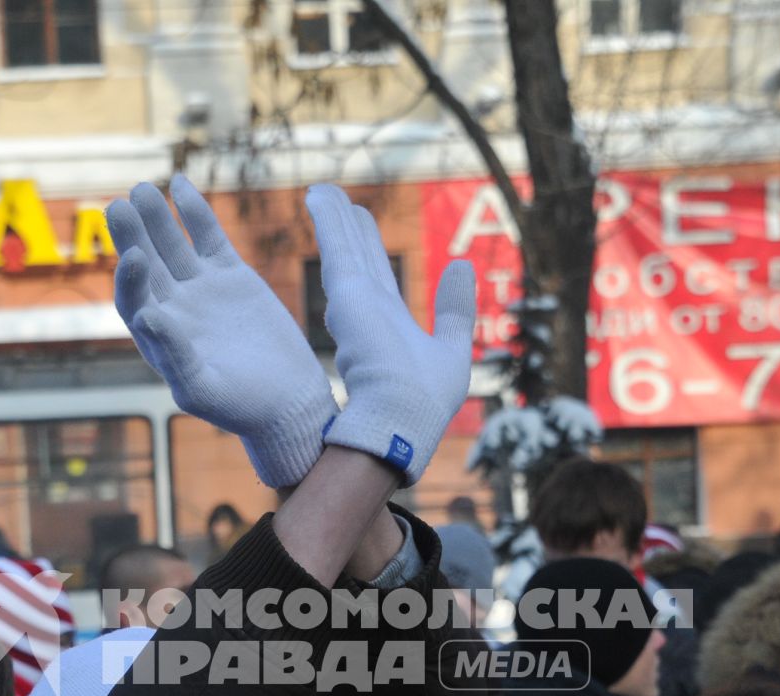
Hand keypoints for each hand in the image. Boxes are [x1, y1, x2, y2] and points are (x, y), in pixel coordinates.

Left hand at [107, 176, 335, 488]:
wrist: (288, 400)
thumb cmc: (241, 406)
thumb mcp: (202, 389)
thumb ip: (173, 353)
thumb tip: (145, 314)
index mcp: (158, 338)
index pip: (134, 299)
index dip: (130, 278)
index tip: (135, 256)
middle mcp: (173, 309)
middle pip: (146, 264)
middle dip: (132, 236)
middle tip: (119, 206)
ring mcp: (201, 289)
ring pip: (172, 245)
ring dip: (156, 218)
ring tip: (142, 188)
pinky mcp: (230, 276)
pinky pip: (207, 238)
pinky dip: (194, 213)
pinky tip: (180, 185)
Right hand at [308, 185, 475, 484]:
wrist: (401, 421)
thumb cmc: (424, 402)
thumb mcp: (450, 349)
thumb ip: (454, 310)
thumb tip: (461, 267)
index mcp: (387, 324)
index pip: (376, 276)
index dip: (367, 248)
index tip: (359, 224)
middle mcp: (366, 311)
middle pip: (354, 257)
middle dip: (345, 229)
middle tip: (332, 200)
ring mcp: (354, 302)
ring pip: (342, 247)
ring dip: (331, 216)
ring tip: (320, 190)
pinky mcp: (348, 294)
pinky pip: (337, 244)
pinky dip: (329, 217)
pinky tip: (318, 192)